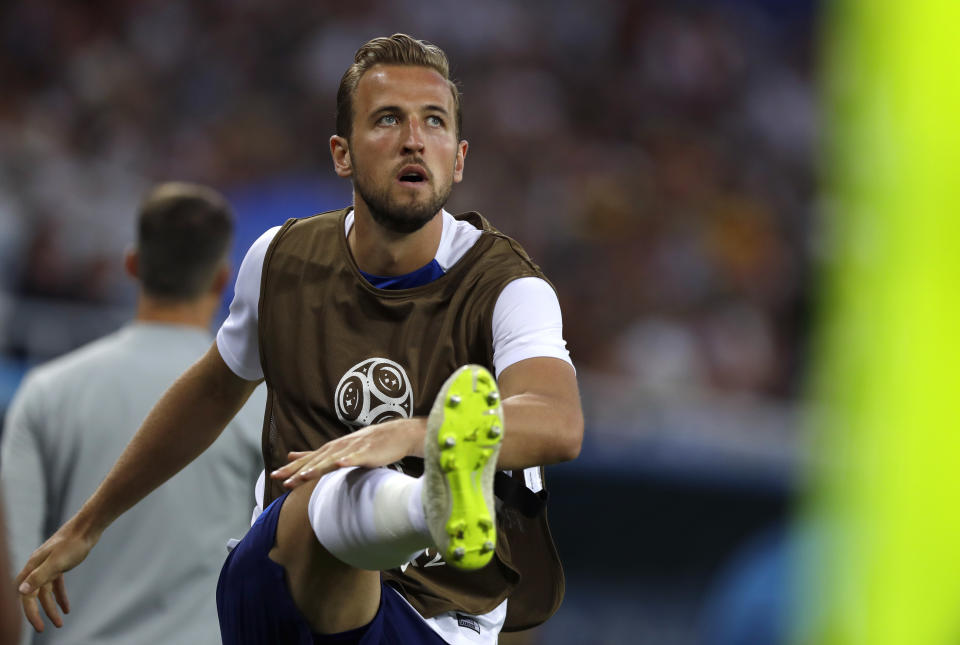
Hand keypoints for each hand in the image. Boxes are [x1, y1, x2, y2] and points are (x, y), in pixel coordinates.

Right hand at [15, 520, 99, 632]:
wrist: (88, 526)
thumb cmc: (73, 542)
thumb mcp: (57, 562)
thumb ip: (40, 576)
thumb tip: (22, 590)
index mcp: (33, 566)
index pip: (25, 594)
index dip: (29, 611)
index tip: (38, 625)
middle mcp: (38, 566)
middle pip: (35, 595)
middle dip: (40, 612)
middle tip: (46, 628)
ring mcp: (49, 565)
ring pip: (47, 591)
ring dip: (52, 607)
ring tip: (60, 622)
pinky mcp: (60, 564)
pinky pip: (57, 585)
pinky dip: (61, 597)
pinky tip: (67, 608)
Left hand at [271, 418, 425, 488]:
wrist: (397, 435)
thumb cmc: (368, 444)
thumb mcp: (339, 448)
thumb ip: (316, 454)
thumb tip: (291, 455)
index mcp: (332, 449)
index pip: (308, 459)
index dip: (292, 467)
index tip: (275, 475)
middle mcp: (339, 447)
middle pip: (316, 461)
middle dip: (298, 471)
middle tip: (282, 479)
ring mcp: (353, 449)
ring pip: (332, 460)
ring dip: (318, 467)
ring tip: (304, 476)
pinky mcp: (368, 453)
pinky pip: (356, 458)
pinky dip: (347, 460)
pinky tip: (340, 464)